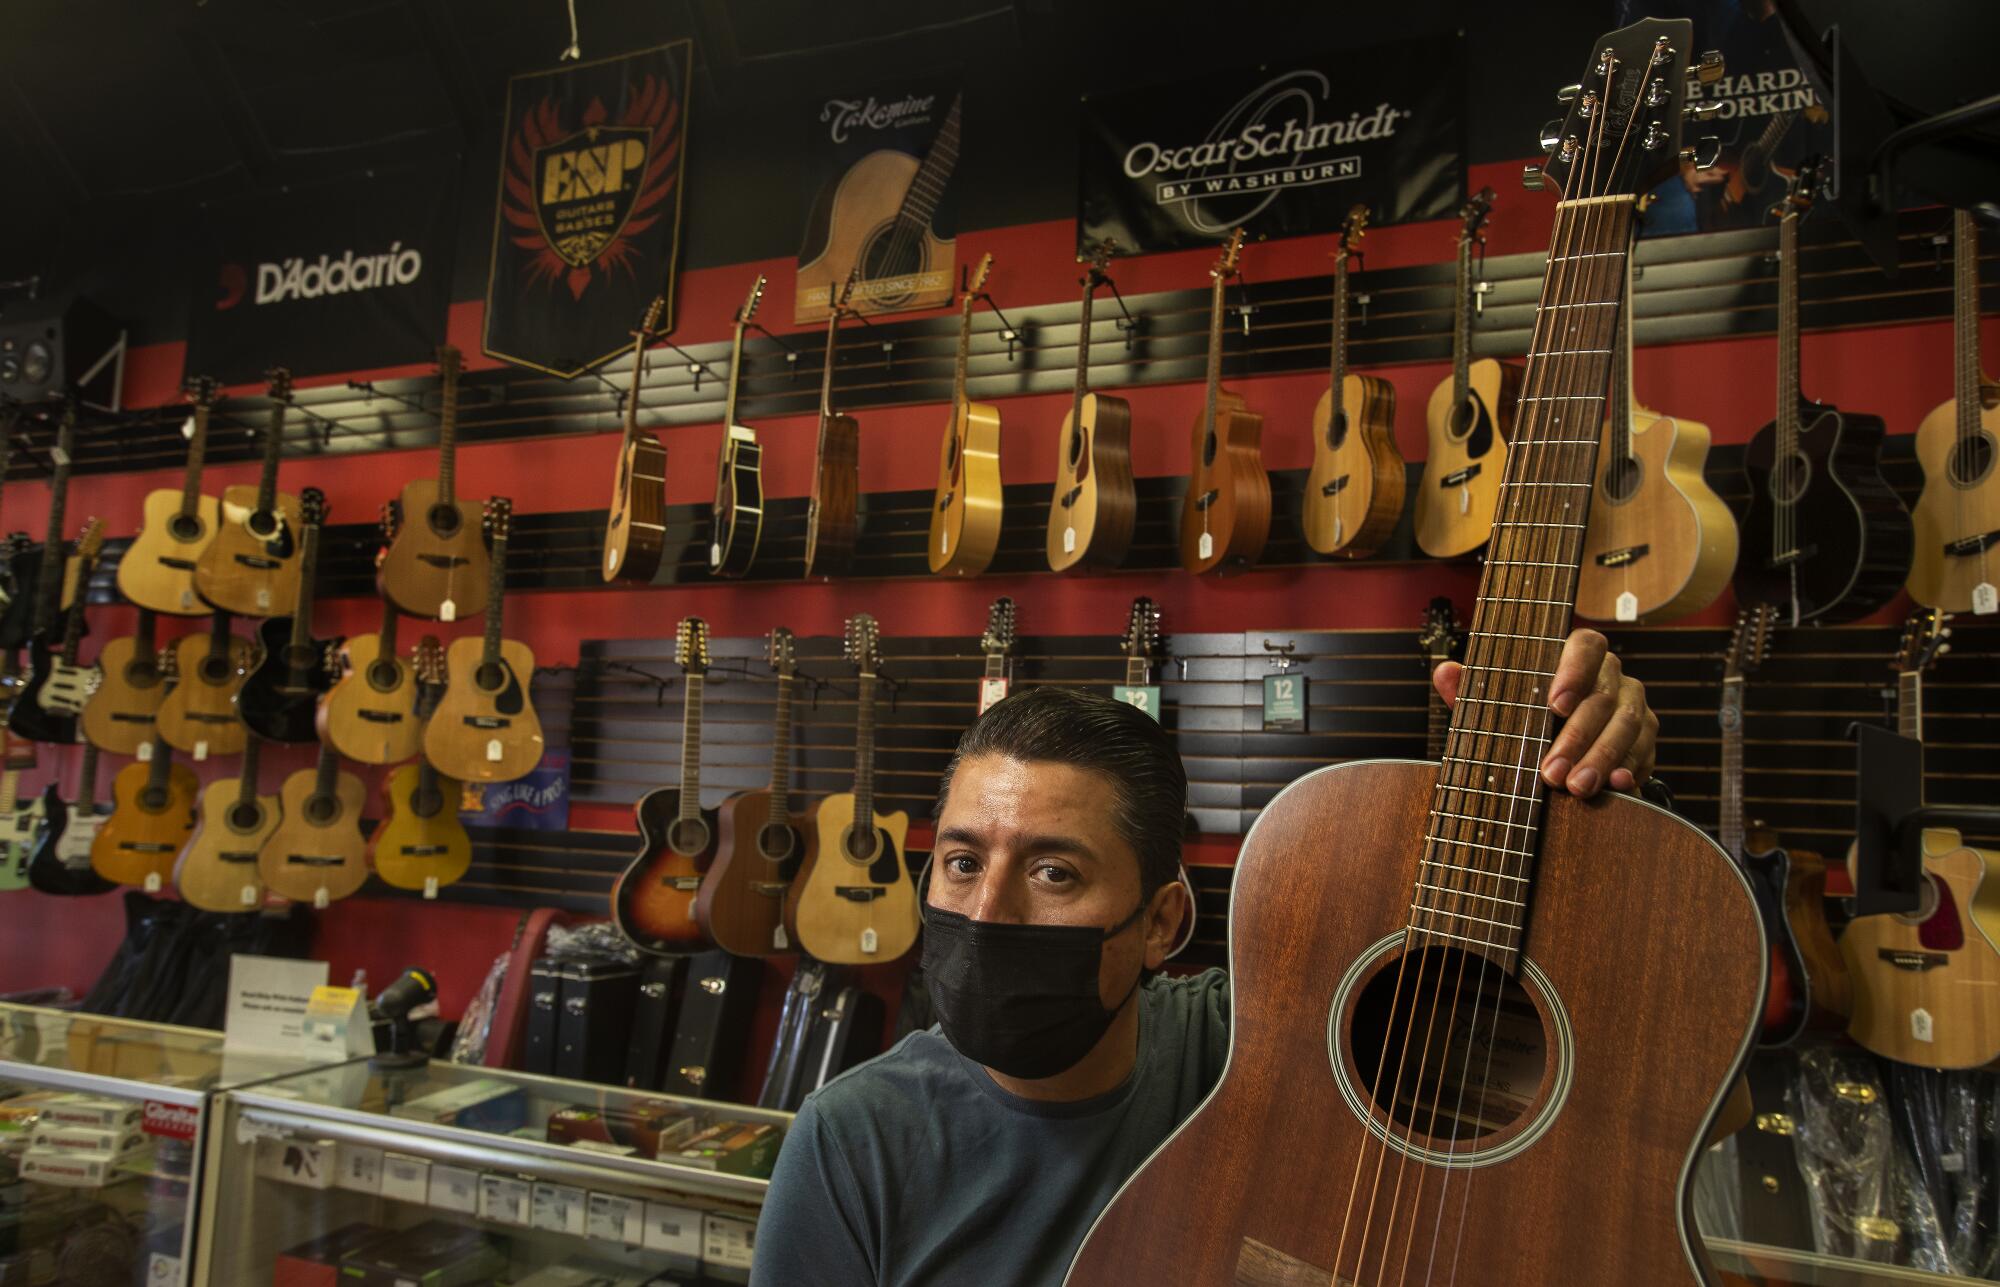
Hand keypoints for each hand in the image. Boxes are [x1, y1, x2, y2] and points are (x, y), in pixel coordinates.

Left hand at [1432, 627, 1657, 798]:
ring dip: (1601, 758)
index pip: (1586, 645)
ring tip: (1577, 786)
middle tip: (1551, 772)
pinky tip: (1616, 786)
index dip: (1574, 671)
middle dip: (1577, 737)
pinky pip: (1645, 751)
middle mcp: (1611, 675)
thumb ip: (1473, 690)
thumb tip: (1445, 671)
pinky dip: (1630, 769)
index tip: (1555, 705)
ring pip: (1627, 725)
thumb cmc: (1523, 718)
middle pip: (1603, 698)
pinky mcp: (1646, 738)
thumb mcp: (1495, 706)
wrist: (1560, 749)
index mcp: (1576, 655)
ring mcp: (1633, 705)